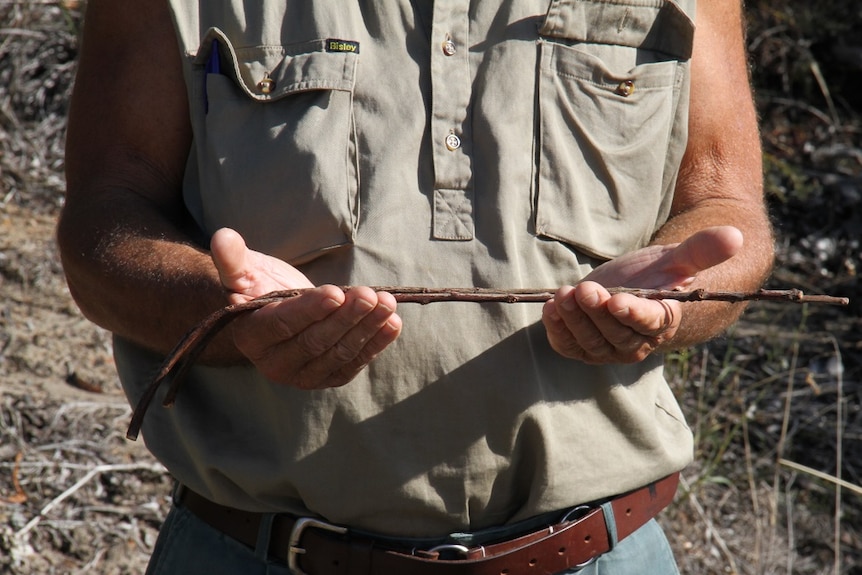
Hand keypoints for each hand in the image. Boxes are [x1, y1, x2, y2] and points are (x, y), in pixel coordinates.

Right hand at [210, 228, 401, 388]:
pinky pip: (354, 362)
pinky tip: (393, 323)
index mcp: (252, 337)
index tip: (336, 292)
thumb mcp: (245, 270)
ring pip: (339, 353)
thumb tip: (223, 236)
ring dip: (367, 328)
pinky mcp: (329, 377)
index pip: (283, 325)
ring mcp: (305, 375)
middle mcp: (276, 364)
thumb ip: (233, 259)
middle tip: (371, 295)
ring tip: (388, 304)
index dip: (310, 310)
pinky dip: (376, 343)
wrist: (275, 311)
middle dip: (346, 317)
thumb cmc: (259, 286)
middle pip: (316, 341)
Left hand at [541, 226, 742, 363]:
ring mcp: (608, 348)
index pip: (650, 322)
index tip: (617, 300)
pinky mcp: (583, 347)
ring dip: (573, 320)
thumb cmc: (660, 274)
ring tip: (562, 295)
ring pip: (589, 342)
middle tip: (584, 290)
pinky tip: (549, 309)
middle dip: (597, 312)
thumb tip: (737, 234)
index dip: (633, 314)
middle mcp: (636, 341)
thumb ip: (703, 250)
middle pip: (615, 333)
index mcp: (663, 320)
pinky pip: (569, 346)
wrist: (637, 290)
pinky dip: (557, 331)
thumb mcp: (678, 258)